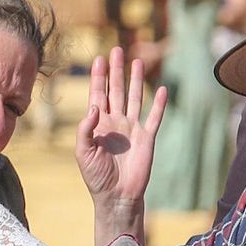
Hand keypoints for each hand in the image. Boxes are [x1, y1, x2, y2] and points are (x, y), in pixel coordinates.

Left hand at [76, 47, 166, 205]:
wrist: (116, 196)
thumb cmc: (96, 177)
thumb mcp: (83, 152)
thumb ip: (85, 128)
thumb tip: (94, 106)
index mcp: (98, 124)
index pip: (98, 94)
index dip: (98, 77)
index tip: (98, 58)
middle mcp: (115, 122)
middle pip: (116, 90)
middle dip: (116, 71)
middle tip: (117, 50)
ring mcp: (132, 129)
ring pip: (134, 98)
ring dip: (136, 80)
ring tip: (137, 61)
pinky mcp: (147, 138)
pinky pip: (154, 117)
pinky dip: (159, 104)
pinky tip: (162, 89)